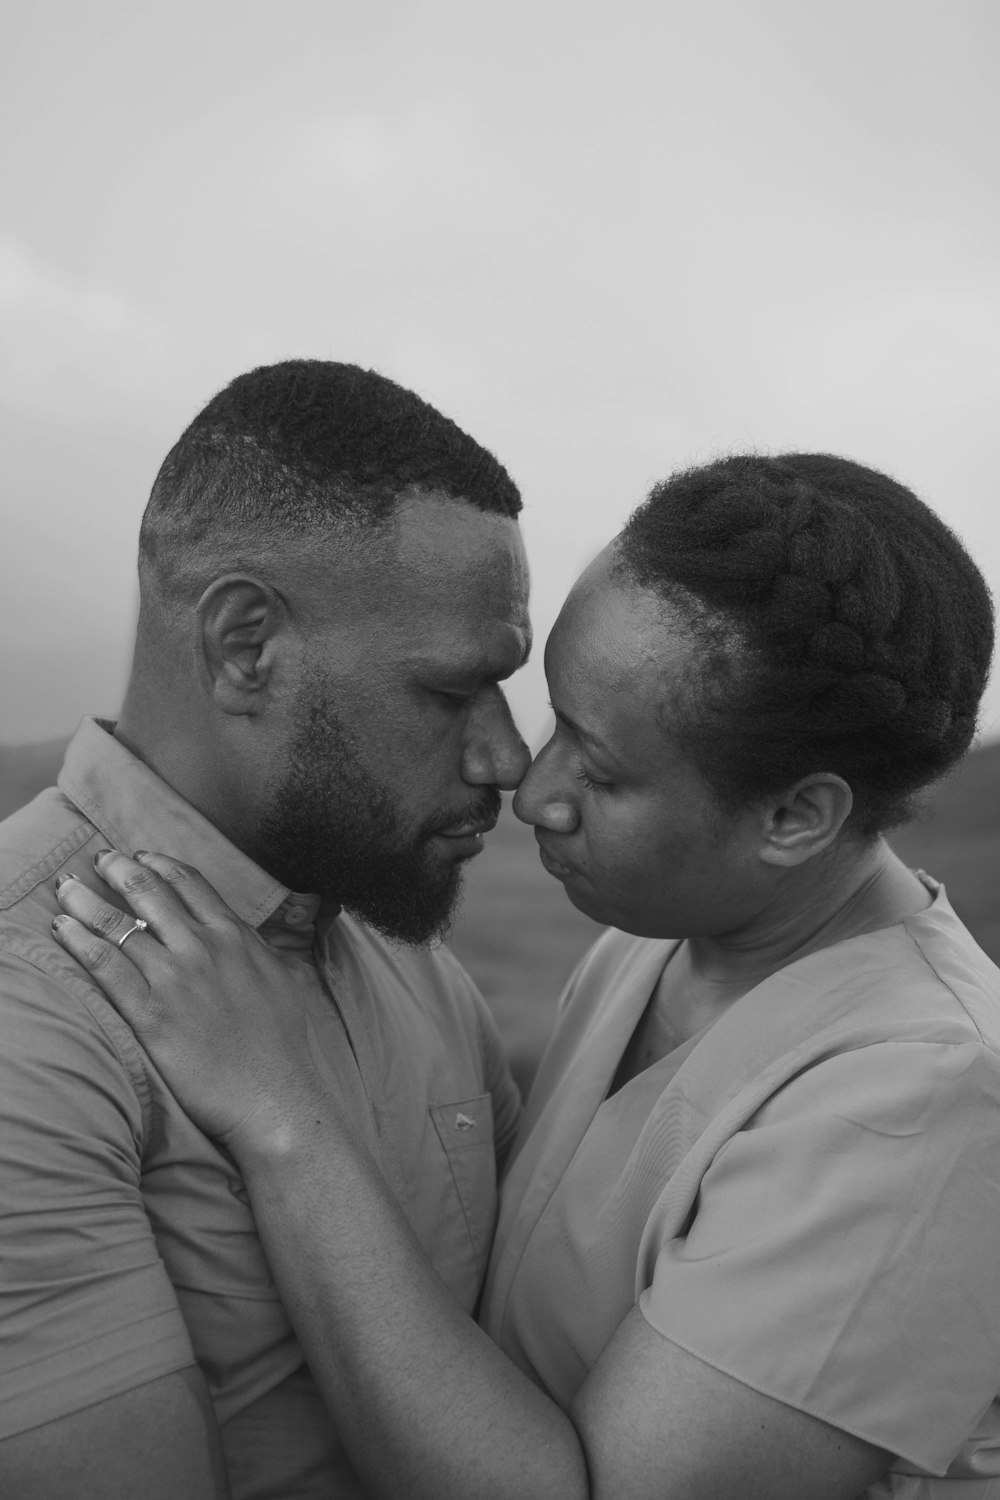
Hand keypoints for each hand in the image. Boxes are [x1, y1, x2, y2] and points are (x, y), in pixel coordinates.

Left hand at [52, 850, 331, 1156]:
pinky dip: (80, 943)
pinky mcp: (150, 1015)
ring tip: (67, 888)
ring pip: (120, 924)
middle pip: (150, 892)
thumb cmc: (290, 1047)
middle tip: (99, 859)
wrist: (277, 1098)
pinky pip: (106, 968)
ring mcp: (175, 980)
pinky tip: (63, 929)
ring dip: (87, 901)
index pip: (191, 884)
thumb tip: (297, 917)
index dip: (160, 864)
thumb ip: (285, 944)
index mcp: (237, 937)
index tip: (140, 855)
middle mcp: (203, 948)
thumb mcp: (296, 979)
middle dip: (117, 869)